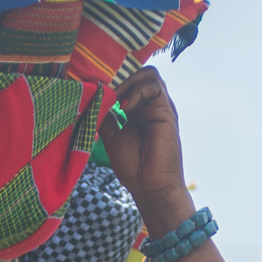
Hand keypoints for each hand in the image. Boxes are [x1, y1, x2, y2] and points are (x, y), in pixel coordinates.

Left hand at [97, 69, 188, 219]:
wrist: (150, 186)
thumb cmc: (133, 167)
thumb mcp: (112, 138)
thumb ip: (106, 118)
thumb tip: (94, 100)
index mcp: (138, 112)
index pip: (129, 84)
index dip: (113, 83)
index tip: (96, 91)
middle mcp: (150, 107)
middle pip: (140, 74)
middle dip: (121, 78)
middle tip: (106, 93)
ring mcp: (159, 108)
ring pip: (149, 75)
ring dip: (129, 81)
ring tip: (116, 98)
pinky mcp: (166, 112)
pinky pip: (154, 86)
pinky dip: (137, 90)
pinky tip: (125, 105)